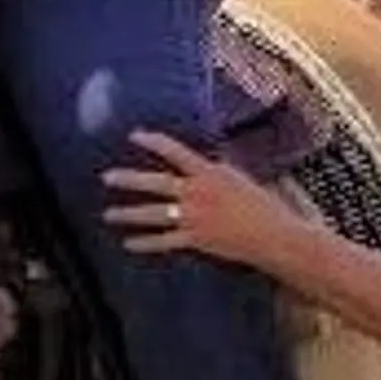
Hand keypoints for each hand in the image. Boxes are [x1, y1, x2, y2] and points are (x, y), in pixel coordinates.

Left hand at [102, 129, 296, 270]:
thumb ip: (217, 171)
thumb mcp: (240, 179)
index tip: (135, 135)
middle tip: (106, 177)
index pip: (175, 152)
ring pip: (153, 214)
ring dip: (128, 214)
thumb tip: (204, 162)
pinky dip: (145, 243)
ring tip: (108, 214)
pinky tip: (129, 243)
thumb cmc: (264, 206)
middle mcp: (197, 193)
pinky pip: (164, 242)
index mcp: (210, 172)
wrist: (274, 235)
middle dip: (129, 180)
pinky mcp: (196, 240)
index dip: (153, 142)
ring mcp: (195, 217)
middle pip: (156, 183)